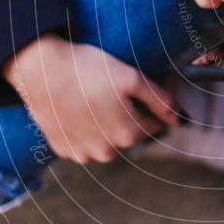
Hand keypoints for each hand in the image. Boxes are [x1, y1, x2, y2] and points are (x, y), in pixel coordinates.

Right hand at [3, 34, 182, 163]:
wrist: (40, 70)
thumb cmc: (88, 69)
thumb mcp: (133, 78)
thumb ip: (162, 101)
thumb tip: (183, 119)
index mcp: (129, 135)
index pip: (158, 121)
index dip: (159, 99)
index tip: (154, 79)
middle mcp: (107, 152)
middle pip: (132, 130)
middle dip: (133, 110)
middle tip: (120, 84)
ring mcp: (82, 153)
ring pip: (108, 137)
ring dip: (109, 120)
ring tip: (98, 93)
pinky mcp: (63, 148)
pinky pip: (85, 139)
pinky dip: (87, 125)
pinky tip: (81, 105)